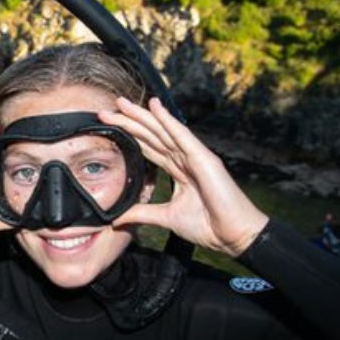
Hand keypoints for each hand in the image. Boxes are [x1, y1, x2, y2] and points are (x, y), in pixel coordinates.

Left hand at [99, 97, 268, 256]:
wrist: (233, 236)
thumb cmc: (208, 225)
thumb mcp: (166, 218)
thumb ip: (142, 213)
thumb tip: (117, 219)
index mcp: (177, 170)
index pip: (148, 147)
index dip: (129, 136)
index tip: (107, 127)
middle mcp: (185, 159)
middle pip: (152, 135)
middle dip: (129, 122)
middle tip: (105, 111)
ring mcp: (195, 157)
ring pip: (162, 131)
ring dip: (142, 116)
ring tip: (121, 103)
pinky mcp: (204, 159)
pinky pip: (182, 136)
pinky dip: (167, 120)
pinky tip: (154, 107)